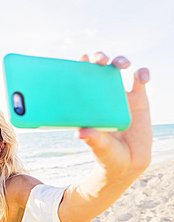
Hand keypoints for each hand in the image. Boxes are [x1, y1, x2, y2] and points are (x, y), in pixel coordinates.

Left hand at [76, 52, 151, 177]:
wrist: (129, 163)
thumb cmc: (107, 154)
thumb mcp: (99, 147)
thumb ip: (92, 139)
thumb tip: (79, 133)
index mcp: (87, 104)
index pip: (80, 80)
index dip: (80, 66)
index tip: (81, 58)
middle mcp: (102, 96)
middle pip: (99, 69)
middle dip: (99, 58)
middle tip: (100, 60)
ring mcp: (121, 96)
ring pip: (119, 70)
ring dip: (120, 60)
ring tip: (121, 64)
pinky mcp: (139, 100)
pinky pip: (140, 81)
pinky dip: (142, 73)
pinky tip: (141, 76)